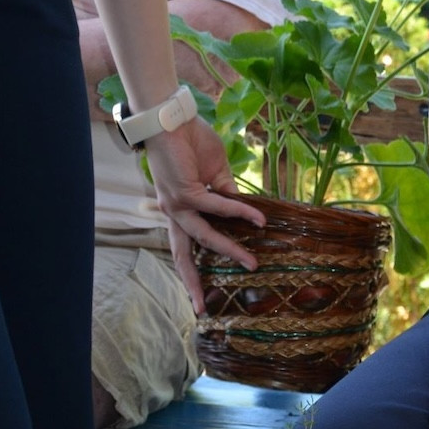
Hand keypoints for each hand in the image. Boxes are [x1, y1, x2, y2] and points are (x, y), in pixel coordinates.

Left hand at [144, 119, 263, 311]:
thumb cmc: (192, 142)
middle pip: (182, 255)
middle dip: (193, 283)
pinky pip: (217, 206)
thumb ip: (224, 194)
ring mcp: (176, 204)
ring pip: (203, 236)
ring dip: (229, 250)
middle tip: (202, 309)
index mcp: (178, 211)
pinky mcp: (184, 192)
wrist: (172, 119)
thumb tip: (241, 211)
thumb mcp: (214, 174)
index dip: (191, 271)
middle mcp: (173, 213)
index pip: (184, 247)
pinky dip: (238, 212)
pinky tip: (257, 219)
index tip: (199, 297)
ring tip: (253, 264)